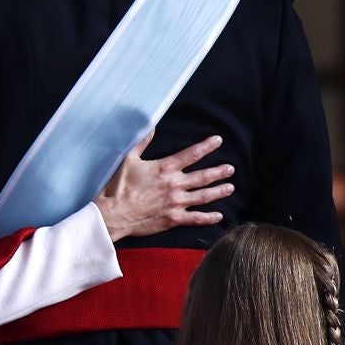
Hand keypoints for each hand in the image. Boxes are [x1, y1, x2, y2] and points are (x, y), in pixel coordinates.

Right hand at [96, 131, 233, 242]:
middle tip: (230, 169)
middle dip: (219, 172)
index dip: (206, 146)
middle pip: (203, 176)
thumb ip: (142, 142)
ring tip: (230, 187)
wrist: (114, 213)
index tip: (218, 140)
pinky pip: (196, 218)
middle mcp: (175, 184)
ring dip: (219, 191)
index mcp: (165, 168)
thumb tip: (151, 126)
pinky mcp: (173, 218)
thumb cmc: (118, 186)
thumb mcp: (128, 159)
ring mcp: (176, 202)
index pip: (191, 154)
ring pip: (204, 196)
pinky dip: (209, 217)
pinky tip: (218, 215)